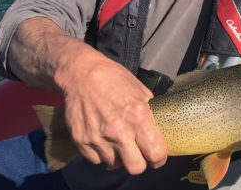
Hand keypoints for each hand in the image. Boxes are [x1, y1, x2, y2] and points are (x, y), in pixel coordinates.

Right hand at [56, 47, 167, 172]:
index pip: (156, 154)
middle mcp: (118, 130)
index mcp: (138, 116)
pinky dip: (101, 152)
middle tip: (139, 152)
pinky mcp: (81, 141)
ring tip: (116, 137)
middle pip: (136, 168)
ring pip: (115, 164)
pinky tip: (102, 136)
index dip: (159, 158)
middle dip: (140, 162)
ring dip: (119, 155)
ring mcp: (97, 137)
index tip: (158, 155)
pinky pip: (96, 159)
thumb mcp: (141, 91)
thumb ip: (150, 114)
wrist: (81, 73)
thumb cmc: (113, 78)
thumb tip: (159, 132)